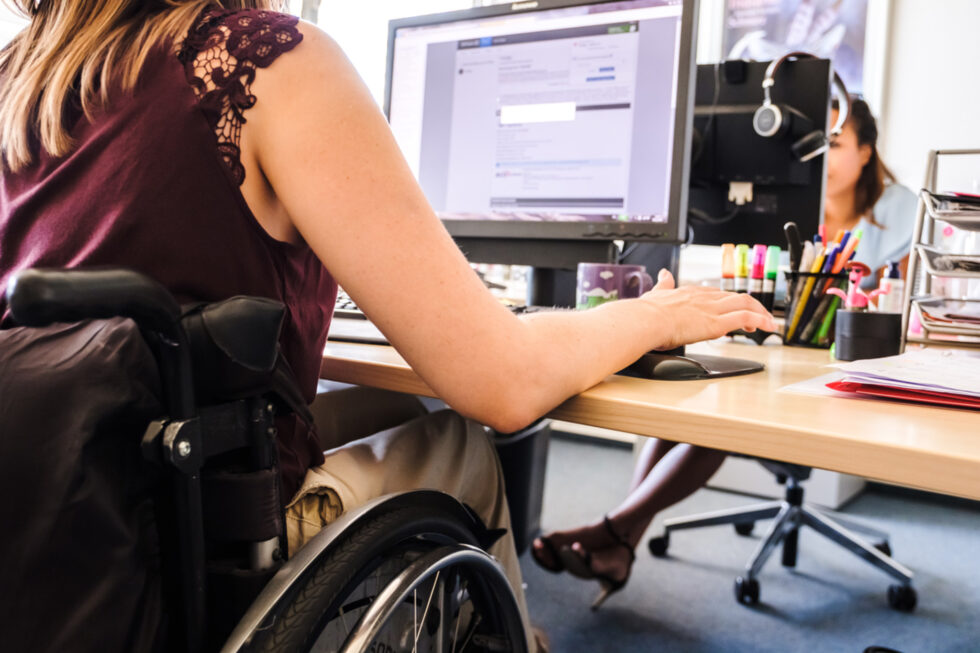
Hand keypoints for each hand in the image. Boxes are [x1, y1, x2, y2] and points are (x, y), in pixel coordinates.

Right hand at [640, 269, 776, 349]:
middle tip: (760, 317)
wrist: (645, 320)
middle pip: (737, 297)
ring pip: (746, 304)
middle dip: (753, 306)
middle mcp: (705, 297)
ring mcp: (712, 309)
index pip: (718, 294)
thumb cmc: (647, 312)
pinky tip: (766, 327)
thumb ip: (663, 284)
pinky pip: (744, 318)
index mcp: (692, 292)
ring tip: (769, 324)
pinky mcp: (715, 323)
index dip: (731, 302)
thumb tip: (663, 273)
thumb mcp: (656, 292)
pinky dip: (759, 321)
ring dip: (761, 313)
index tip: (736, 310)